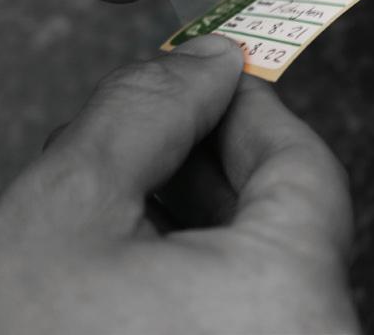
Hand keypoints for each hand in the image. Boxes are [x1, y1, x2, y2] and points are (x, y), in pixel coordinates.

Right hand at [0, 35, 358, 333]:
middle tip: (168, 123)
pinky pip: (238, 307)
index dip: (254, 110)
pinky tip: (139, 245)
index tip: (218, 81)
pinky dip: (193, 264)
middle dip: (213, 158)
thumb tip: (207, 62)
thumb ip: (149, 111)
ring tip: (135, 179)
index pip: (305, 171)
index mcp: (285, 310)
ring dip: (196, 209)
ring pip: (256, 263)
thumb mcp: (68, 204)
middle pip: (283, 218)